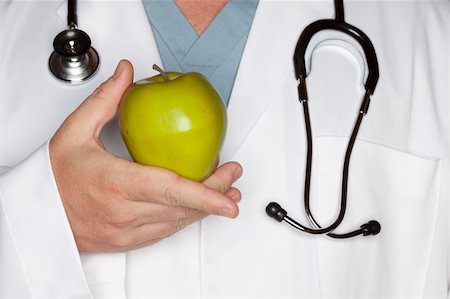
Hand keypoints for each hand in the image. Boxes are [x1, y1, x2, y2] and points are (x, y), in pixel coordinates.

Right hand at [50, 60, 242, 252]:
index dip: (204, 195)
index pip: (169, 190)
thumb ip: (105, 100)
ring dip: (205, 208)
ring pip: (178, 222)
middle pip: (181, 207)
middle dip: (215, 194)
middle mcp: (124, 212)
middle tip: (233, 177)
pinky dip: (186, 217)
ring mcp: (128, 231)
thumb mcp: (74, 132)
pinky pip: (166, 231)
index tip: (229, 197)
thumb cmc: (55, 177)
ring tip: (226, 193)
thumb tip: (126, 73)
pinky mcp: (129, 241)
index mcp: (115, 183)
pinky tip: (198, 208)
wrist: (38, 216)